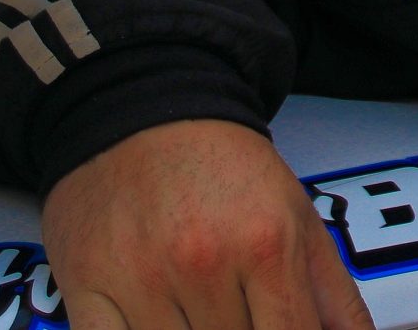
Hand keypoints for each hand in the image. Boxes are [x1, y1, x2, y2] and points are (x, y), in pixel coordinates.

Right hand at [42, 118, 373, 329]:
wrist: (146, 109)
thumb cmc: (228, 171)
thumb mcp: (298, 218)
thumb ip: (333, 297)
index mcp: (266, 246)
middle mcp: (203, 264)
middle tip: (241, 313)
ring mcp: (140, 280)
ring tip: (202, 313)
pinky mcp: (84, 288)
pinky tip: (158, 323)